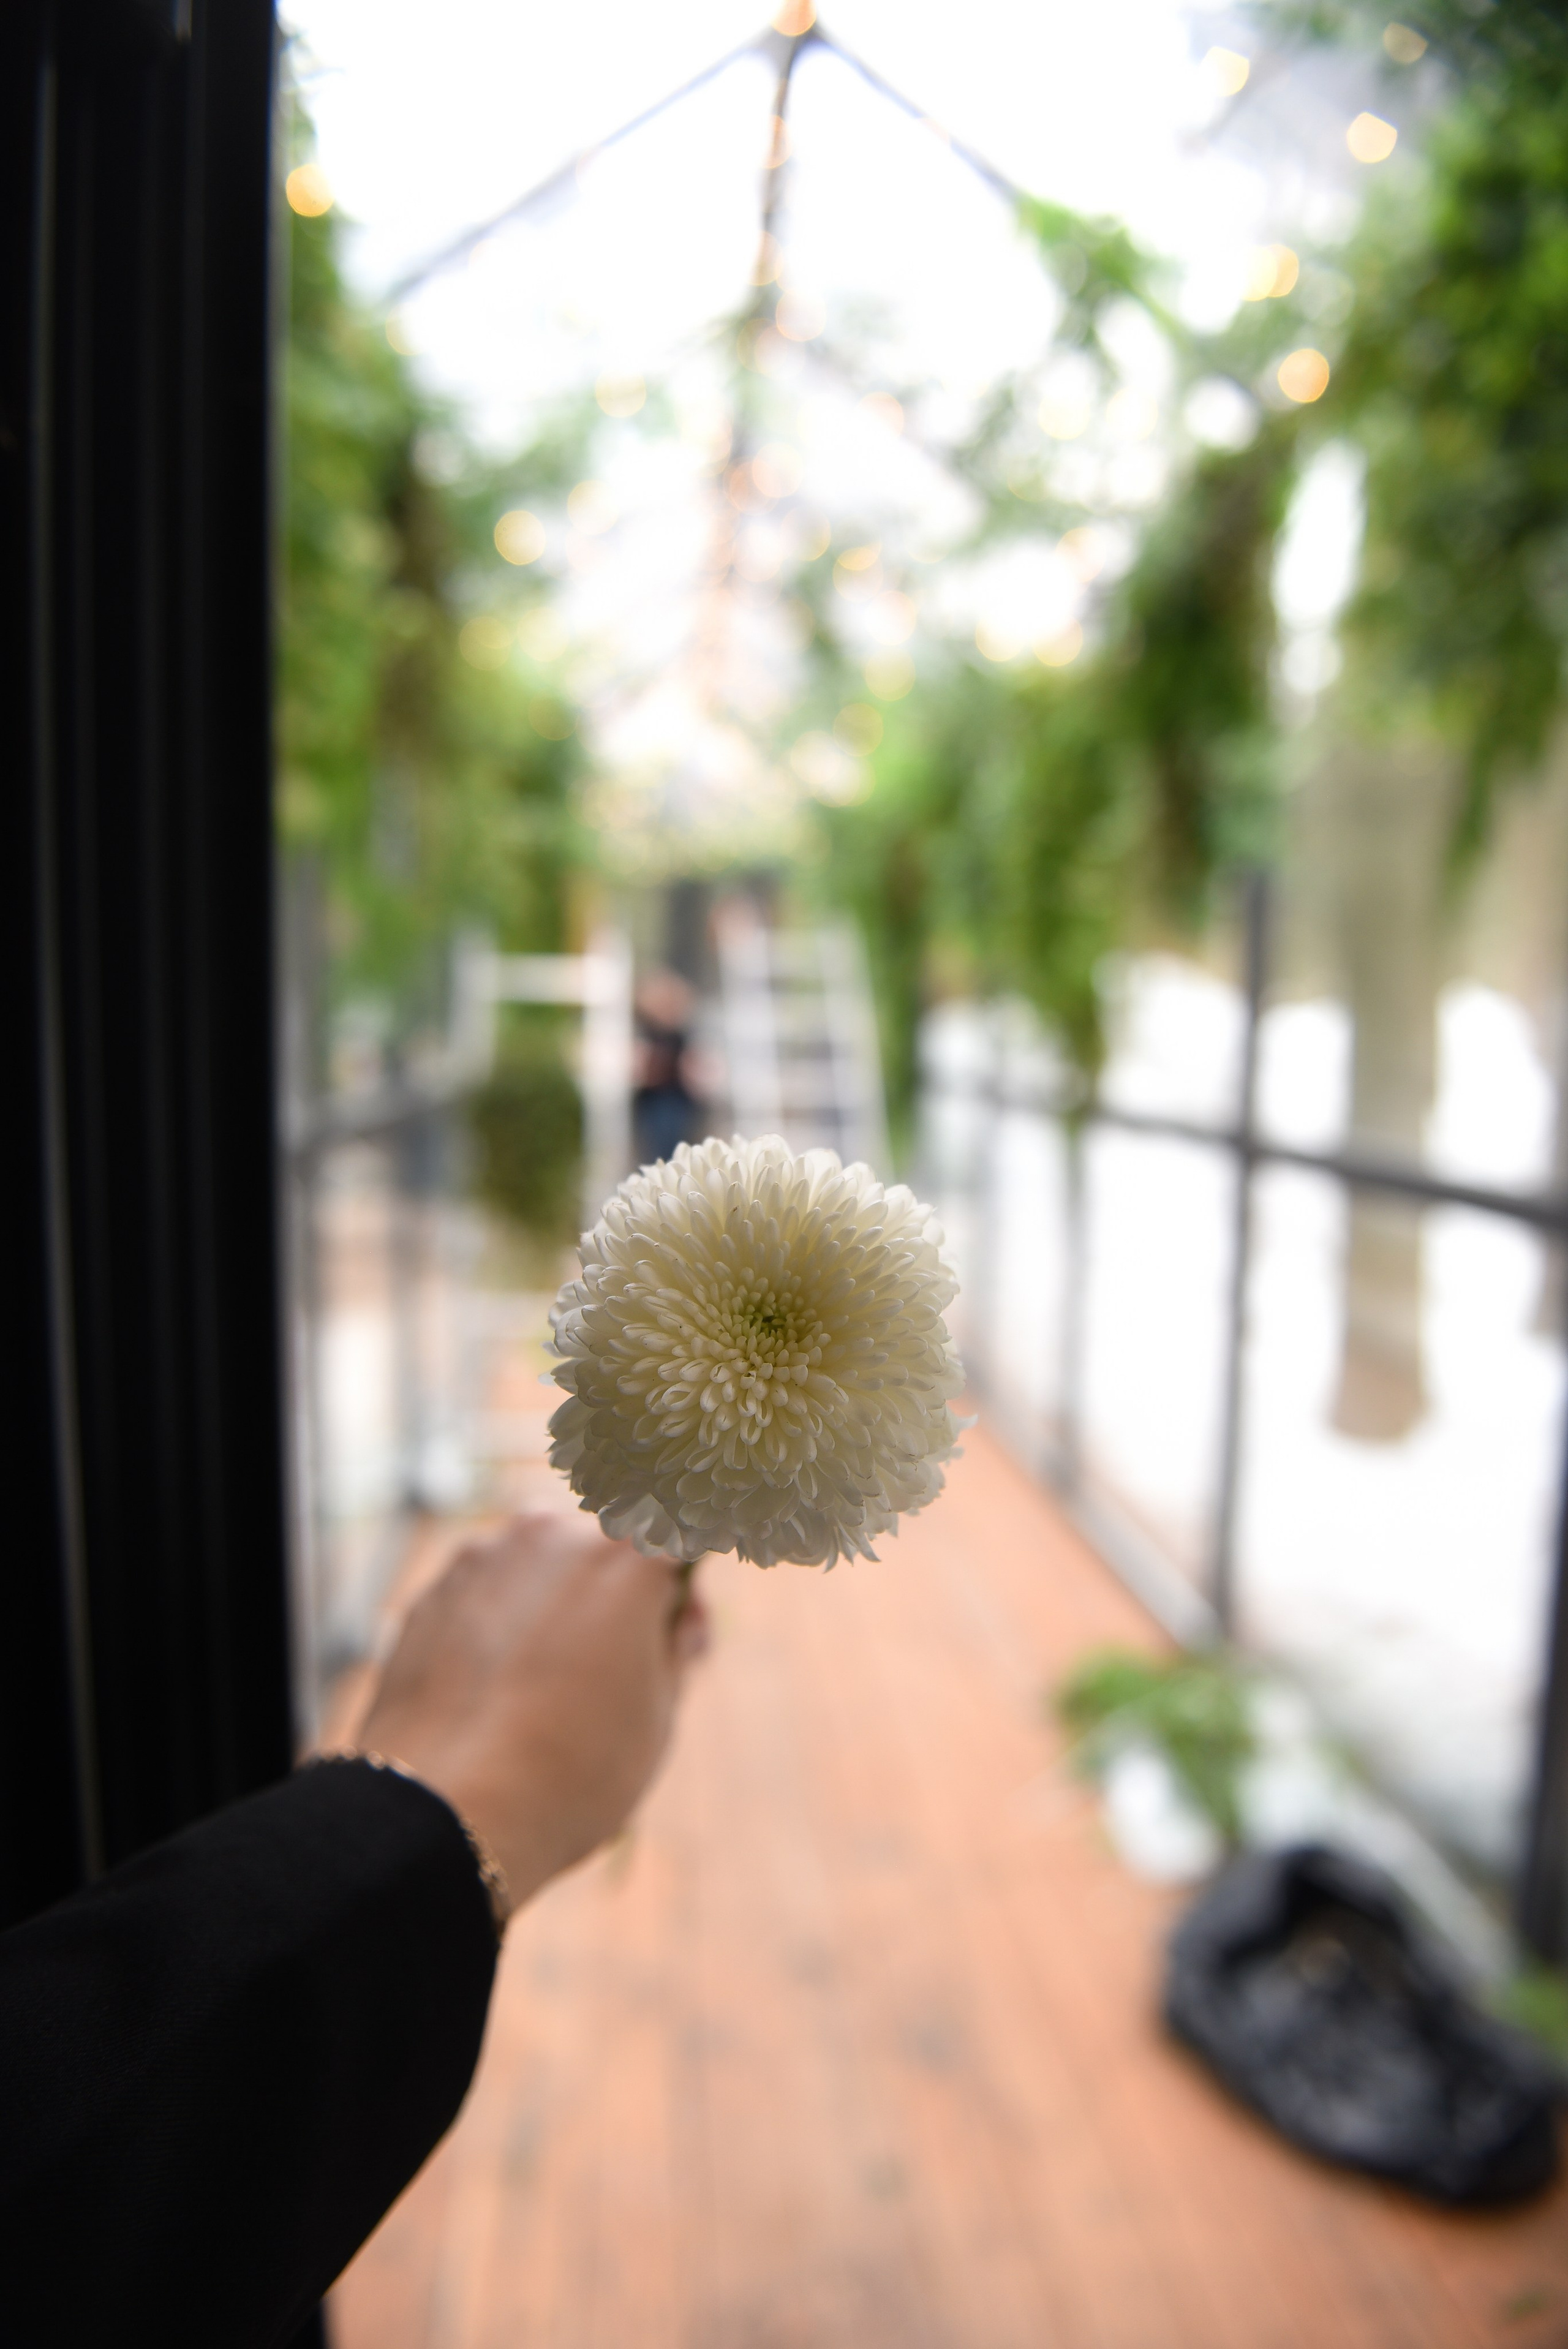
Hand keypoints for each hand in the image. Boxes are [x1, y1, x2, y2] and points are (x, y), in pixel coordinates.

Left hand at [358, 1513, 706, 1911]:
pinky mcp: (435, 1588)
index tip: (682, 1631)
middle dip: (622, 1591)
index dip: (687, 1586)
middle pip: (608, 1543)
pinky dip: (505, 1621)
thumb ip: (674, 1647)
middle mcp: (556, 1532)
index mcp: (628, 1556)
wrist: (445, 1813)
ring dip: (560, 1602)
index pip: (683, 1533)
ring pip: (543, 1561)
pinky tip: (501, 1686)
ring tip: (553, 1683)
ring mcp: (487, 1554)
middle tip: (621, 1664)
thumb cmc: (571, 1772)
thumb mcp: (658, 1717)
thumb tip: (673, 1619)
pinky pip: (490, 1588)